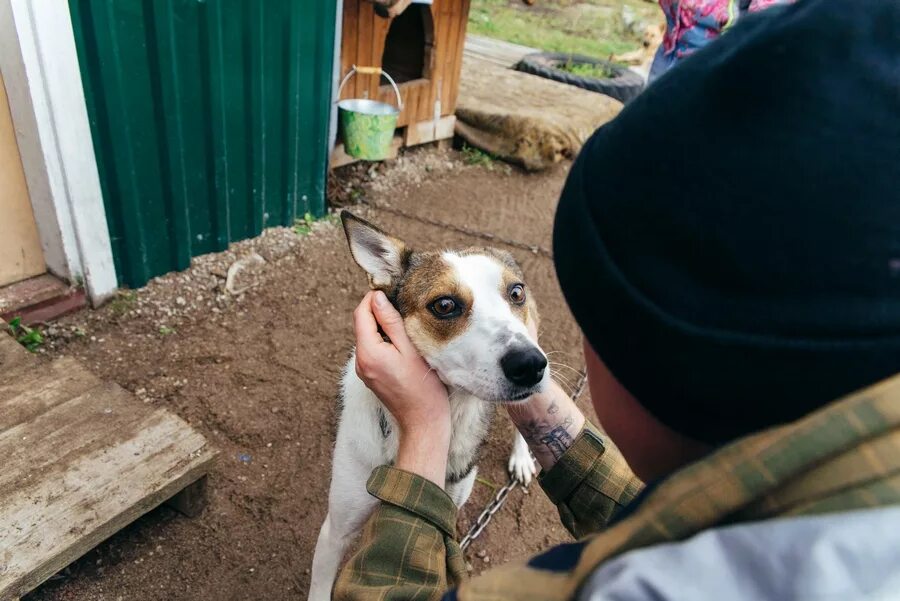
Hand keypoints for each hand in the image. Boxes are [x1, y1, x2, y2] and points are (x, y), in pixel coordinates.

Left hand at [354, 291, 450, 485]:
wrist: (423, 422)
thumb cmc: (423, 387)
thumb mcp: (411, 348)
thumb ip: (392, 322)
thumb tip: (378, 297)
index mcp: (368, 352)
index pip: (361, 313)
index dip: (374, 297)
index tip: (393, 290)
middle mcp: (360, 361)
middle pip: (362, 324)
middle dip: (379, 310)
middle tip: (403, 302)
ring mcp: (365, 370)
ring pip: (368, 336)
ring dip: (383, 325)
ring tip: (406, 321)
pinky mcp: (372, 376)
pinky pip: (373, 349)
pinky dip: (384, 339)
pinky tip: (403, 340)